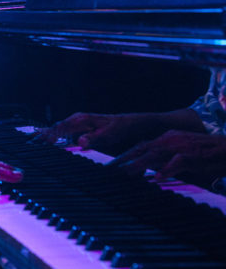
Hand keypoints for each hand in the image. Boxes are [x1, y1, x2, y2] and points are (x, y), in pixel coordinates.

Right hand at [34, 112, 155, 154]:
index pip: (59, 128)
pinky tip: (46, 140)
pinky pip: (62, 131)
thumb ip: (95, 138)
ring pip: (56, 128)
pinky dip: (52, 135)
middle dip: (41, 135)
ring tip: (32, 142)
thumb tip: (80, 142)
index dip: (47, 136)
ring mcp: (76, 122)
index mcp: (80, 119)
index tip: (37, 143)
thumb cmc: (118, 128)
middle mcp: (76, 119)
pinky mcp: (77, 127)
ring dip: (45, 135)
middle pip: (54, 127)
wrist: (127, 123)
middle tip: (28, 144)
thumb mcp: (109, 134)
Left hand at [109, 130, 225, 185]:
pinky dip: (167, 169)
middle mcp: (170, 140)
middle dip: (126, 158)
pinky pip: (177, 162)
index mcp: (166, 138)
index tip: (113, 164)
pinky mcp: (192, 155)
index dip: (126, 154)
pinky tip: (158, 178)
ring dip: (141, 164)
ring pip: (156, 154)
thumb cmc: (204, 154)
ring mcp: (180, 146)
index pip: (141, 145)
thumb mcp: (179, 155)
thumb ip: (164, 161)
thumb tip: (151, 172)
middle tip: (111, 168)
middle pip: (143, 148)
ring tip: (128, 172)